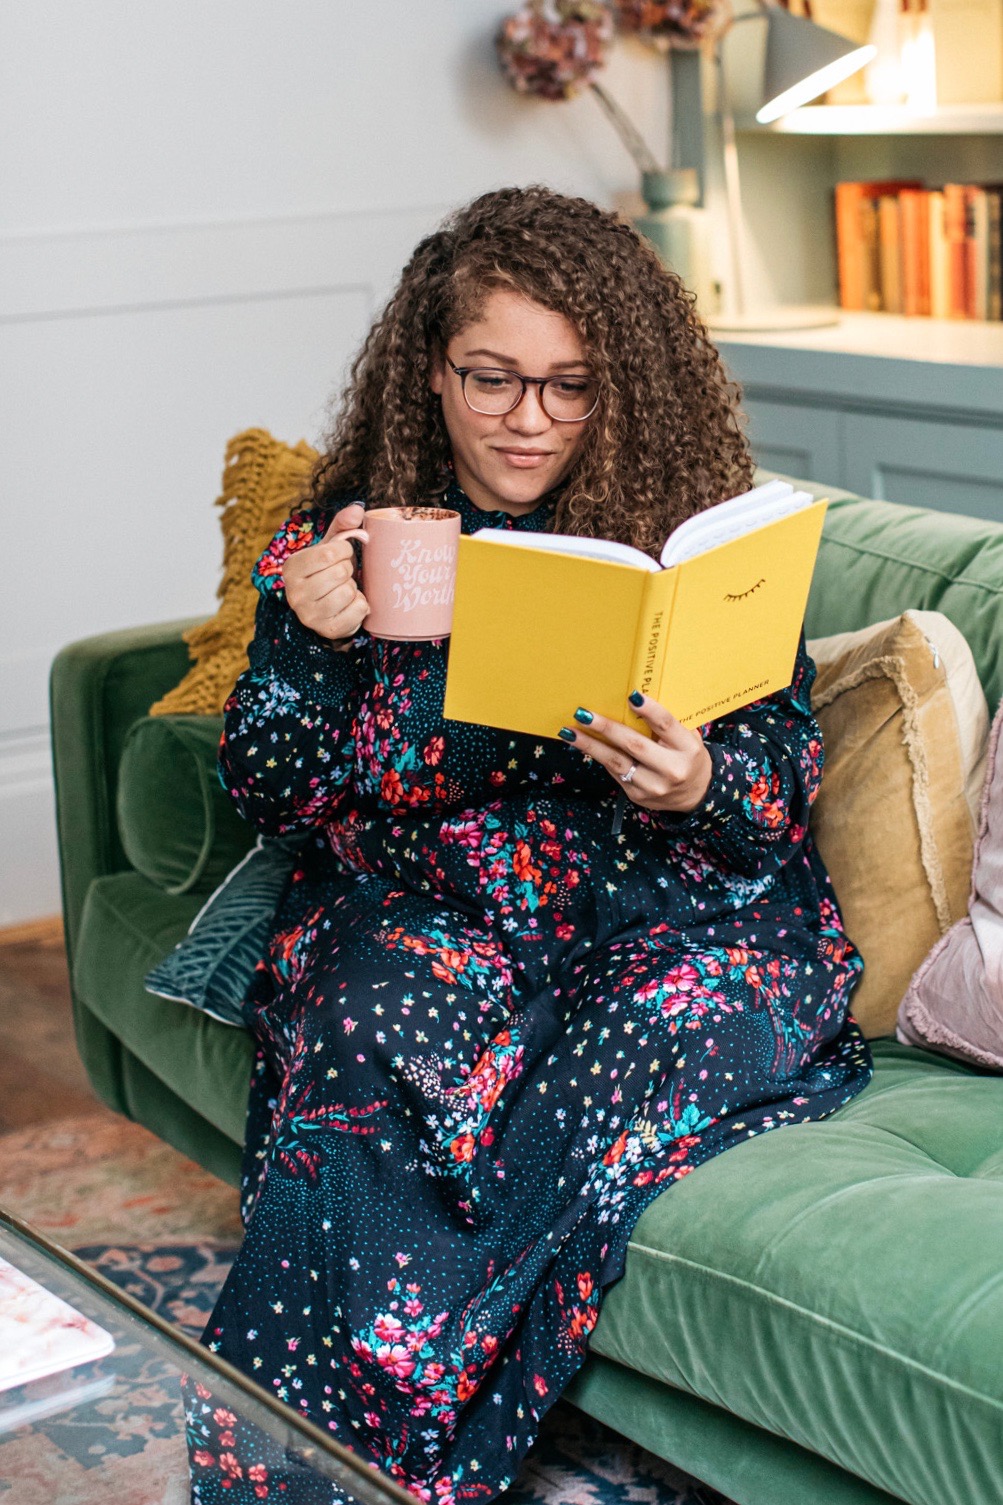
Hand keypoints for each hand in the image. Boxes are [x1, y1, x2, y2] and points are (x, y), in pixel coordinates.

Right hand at [282, 503, 369, 641]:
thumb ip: (342, 525)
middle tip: (341, 575)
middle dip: (348, 571)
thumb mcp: (329, 546)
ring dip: (353, 588)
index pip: (330, 553)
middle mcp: (295, 593)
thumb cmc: (326, 571)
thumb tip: (358, 508)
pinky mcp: (328, 630)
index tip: (342, 555)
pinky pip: (358, 610)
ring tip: (343, 589)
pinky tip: (349, 604)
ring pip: (348, 592)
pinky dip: (361, 605)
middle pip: (340, 573)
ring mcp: (309, 615)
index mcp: (291, 568)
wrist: (324, 606)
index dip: (345, 551)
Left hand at [559, 694, 711, 813]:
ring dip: (590, 745)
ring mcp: (653, 786)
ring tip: (569, 731)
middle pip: (634, 745)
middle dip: (606, 727)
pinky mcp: (637, 796)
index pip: (666, 725)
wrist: (698, 795)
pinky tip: (583, 744)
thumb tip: (634, 699)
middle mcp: (671, 770)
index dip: (649, 710)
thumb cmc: (688, 756)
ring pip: (616, 762)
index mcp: (688, 749)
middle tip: (583, 713)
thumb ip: (667, 723)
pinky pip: (614, 772)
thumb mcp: (689, 737)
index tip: (630, 696)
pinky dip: (598, 756)